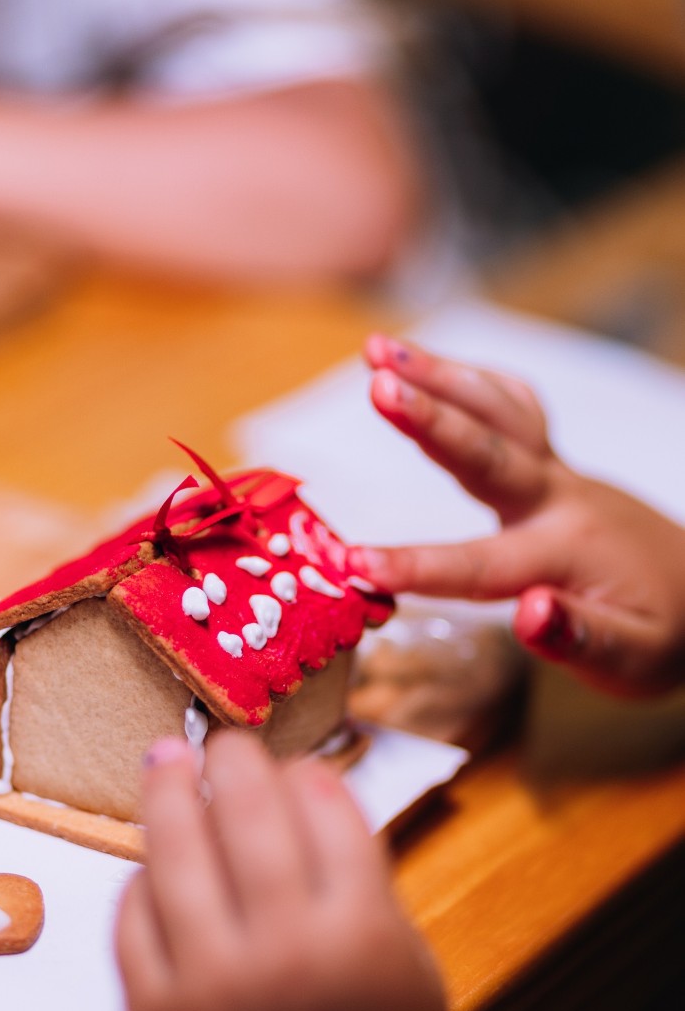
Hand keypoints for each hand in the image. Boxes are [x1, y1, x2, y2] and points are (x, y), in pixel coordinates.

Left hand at [115, 733, 448, 1010]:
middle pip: (246, 813)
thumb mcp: (407, 966)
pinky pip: (134, 919)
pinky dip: (141, 877)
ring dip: (168, 790)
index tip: (295, 764)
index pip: (324, 809)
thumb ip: (365, 880)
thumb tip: (307, 789)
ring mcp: (206, 983)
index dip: (306, 772)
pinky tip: (152, 857)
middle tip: (223, 740)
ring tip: (166, 754)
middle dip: (233, 759)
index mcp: (358, 933)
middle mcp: (281, 949)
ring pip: (175, 853)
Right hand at [354, 335, 684, 696]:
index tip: (356, 564)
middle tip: (379, 385)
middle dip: (431, 418)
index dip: (418, 566)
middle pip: (489, 452)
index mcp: (570, 553)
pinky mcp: (553, 467)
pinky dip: (472, 380)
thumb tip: (530, 614)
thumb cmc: (663, 636)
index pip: (481, 565)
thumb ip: (580, 639)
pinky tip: (429, 367)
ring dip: (440, 376)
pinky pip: (514, 409)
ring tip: (376, 351)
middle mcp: (561, 500)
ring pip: (499, 413)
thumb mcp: (633, 659)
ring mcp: (559, 476)